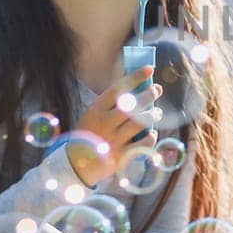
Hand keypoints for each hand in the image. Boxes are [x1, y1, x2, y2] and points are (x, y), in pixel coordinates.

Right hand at [66, 66, 162, 184]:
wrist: (75, 164)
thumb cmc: (89, 134)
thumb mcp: (92, 115)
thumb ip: (110, 105)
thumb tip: (136, 87)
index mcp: (96, 110)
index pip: (119, 88)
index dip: (135, 77)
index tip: (149, 69)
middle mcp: (105, 123)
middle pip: (133, 105)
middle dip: (148, 94)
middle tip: (157, 89)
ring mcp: (114, 140)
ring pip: (141, 123)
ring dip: (153, 115)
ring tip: (157, 112)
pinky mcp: (121, 156)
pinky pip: (144, 144)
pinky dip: (151, 137)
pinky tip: (151, 133)